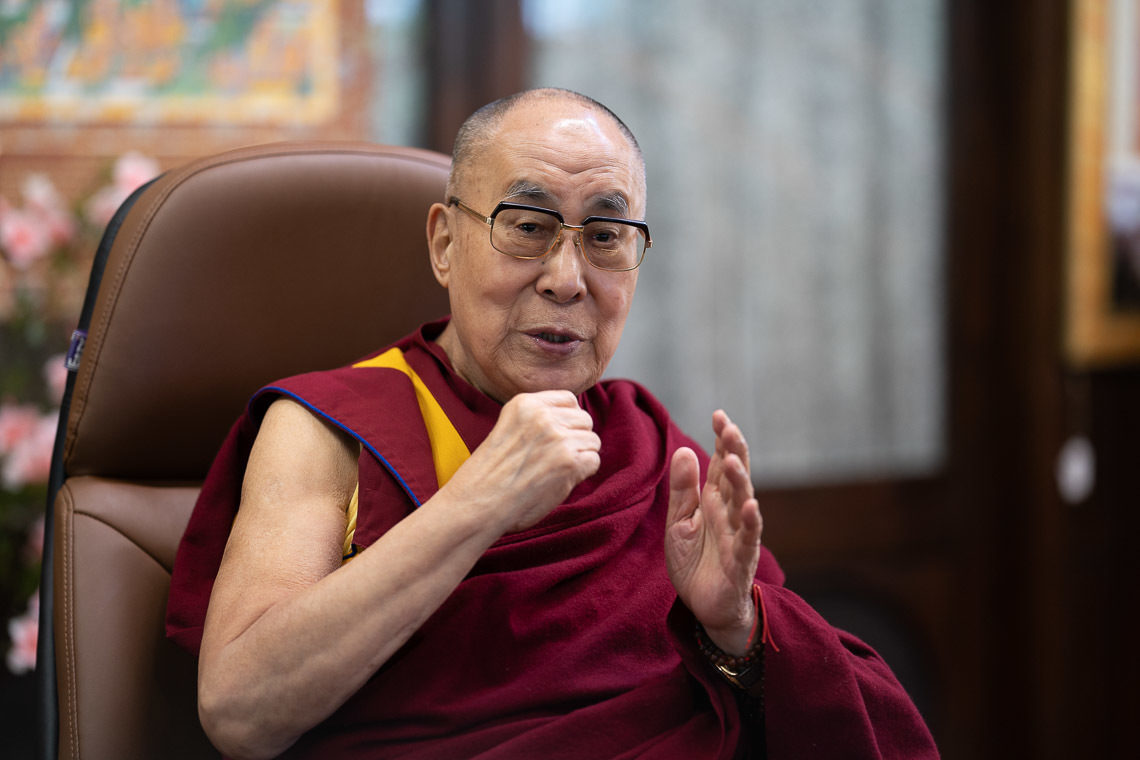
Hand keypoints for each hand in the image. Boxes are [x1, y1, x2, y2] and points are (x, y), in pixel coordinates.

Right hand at [450, 390, 600, 533]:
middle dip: (576, 439)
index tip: (555, 438)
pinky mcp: (569, 461)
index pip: (569, 399)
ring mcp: (558, 437)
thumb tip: (575, 420)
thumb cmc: (490, 475)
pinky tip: (560, 481)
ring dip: (580, 457)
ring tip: (554, 471)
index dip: (567, 420)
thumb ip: (537, 420)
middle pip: (584, 419)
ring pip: (592, 440)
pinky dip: (582, 474)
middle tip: (554, 460)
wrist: (477, 504)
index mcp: (525, 403)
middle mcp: (543, 415)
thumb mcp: (508, 429)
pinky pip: (594, 461)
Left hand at [665, 410, 762, 654]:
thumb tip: (685, 450)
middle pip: (735, 476)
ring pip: (744, 502)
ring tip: (732, 460)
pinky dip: (751, 522)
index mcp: (715, 501)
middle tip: (729, 426)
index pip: (720, 464)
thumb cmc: (695, 563)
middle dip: (734, 451)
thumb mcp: (679, 522)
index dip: (722, 440)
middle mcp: (730, 513)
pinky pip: (749, 539)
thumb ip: (683, 490)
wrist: (703, 608)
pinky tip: (751, 505)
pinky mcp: (741, 560)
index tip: (719, 414)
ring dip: (740, 481)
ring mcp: (738, 535)